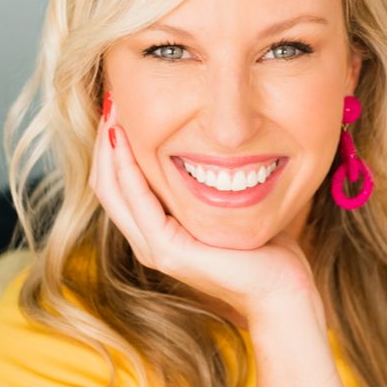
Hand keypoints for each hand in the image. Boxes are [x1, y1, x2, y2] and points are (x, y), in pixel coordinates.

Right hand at [89, 99, 316, 324]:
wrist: (281, 289)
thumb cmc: (265, 248)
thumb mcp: (229, 205)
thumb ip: (210, 183)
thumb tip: (212, 143)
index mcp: (157, 232)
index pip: (117, 182)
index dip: (113, 144)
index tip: (120, 102)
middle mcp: (148, 241)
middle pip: (105, 183)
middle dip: (105, 138)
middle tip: (111, 97)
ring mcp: (154, 249)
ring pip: (112, 190)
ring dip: (109, 147)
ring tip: (113, 108)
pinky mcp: (167, 252)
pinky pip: (138, 202)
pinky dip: (127, 168)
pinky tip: (126, 138)